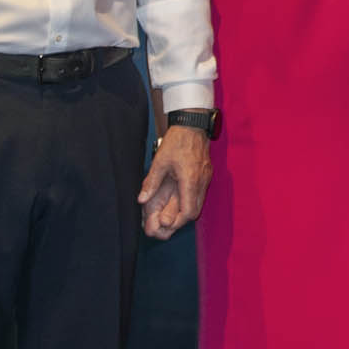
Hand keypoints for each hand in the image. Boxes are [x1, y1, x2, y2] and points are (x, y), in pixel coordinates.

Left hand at [138, 123, 211, 239]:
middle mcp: (201, 182)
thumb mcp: (159, 162)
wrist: (192, 124)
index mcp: (190, 180)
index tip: (165, 224)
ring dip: (186, 209)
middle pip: (195, 211)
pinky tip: (179, 197)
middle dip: (181, 219)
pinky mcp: (207, 173)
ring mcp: (206, 177)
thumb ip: (151, 182)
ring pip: (199, 203)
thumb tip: (141, 200)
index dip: (178, 221)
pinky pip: (200, 193)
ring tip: (171, 211)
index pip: (189, 211)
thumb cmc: (177, 141)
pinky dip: (190, 199)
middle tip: (167, 221)